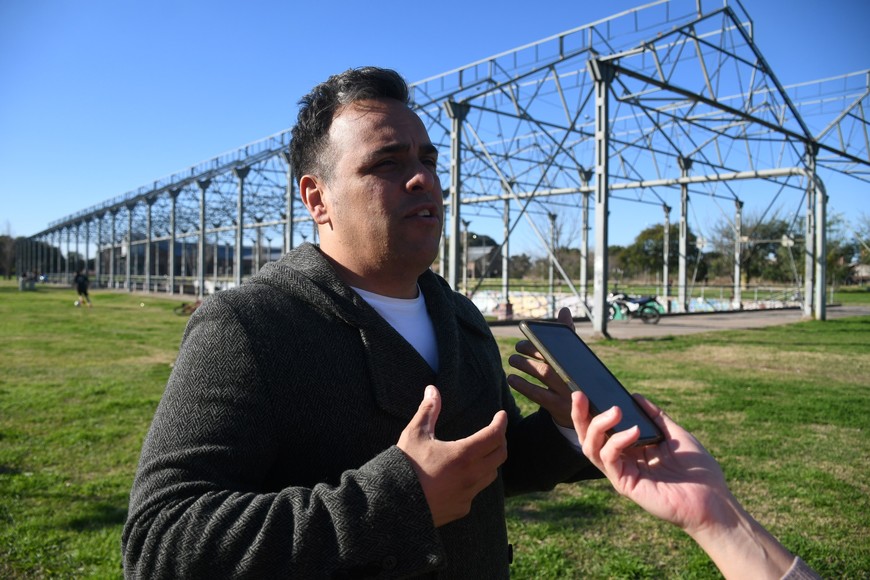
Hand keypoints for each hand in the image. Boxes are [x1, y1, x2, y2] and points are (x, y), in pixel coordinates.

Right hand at [397, 385, 507, 527]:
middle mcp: (472, 475)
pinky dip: (475, 480)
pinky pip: (476, 491)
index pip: (495, 435)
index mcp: (464, 455)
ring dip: (490, 461)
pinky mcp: (462, 508)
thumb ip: (428, 411)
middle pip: (500, 455)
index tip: (501, 415)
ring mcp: (468, 494)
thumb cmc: (405, 466)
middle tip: (495, 431)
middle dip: (500, 440)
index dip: (501, 423)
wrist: (393, 503)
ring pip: (491, 474)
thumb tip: (432, 389)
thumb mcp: (415, 434)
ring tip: (481, 452)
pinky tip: (464, 476)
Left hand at [507, 307, 574, 426]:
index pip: (562, 346)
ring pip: (544, 374)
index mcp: (579, 362)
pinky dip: (523, 386)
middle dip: (532, 350)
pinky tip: (512, 379)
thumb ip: (568, 335)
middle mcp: (575, 376)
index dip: (545, 339)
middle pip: (552, 358)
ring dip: (525, 365)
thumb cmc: (575, 377)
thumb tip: (564, 310)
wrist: (585, 411)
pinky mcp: (558, 408)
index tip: (529, 333)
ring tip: (513, 360)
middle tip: (518, 347)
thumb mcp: (575, 358)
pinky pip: (538, 395)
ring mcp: (568, 393)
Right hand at [572, 393, 799, 578]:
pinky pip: (610, 460)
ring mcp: (621, 473)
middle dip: (580, 415)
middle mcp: (622, 460)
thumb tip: (635, 396)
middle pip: (589, 437)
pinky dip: (617, 442)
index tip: (585, 390)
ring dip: (597, 426)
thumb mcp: (675, 434)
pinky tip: (634, 431)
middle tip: (580, 396)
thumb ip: (655, 416)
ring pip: (591, 448)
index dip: (590, 411)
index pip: (602, 429)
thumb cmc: (698, 469)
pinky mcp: (625, 484)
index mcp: (631, 449)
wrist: (713, 498)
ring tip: (615, 411)